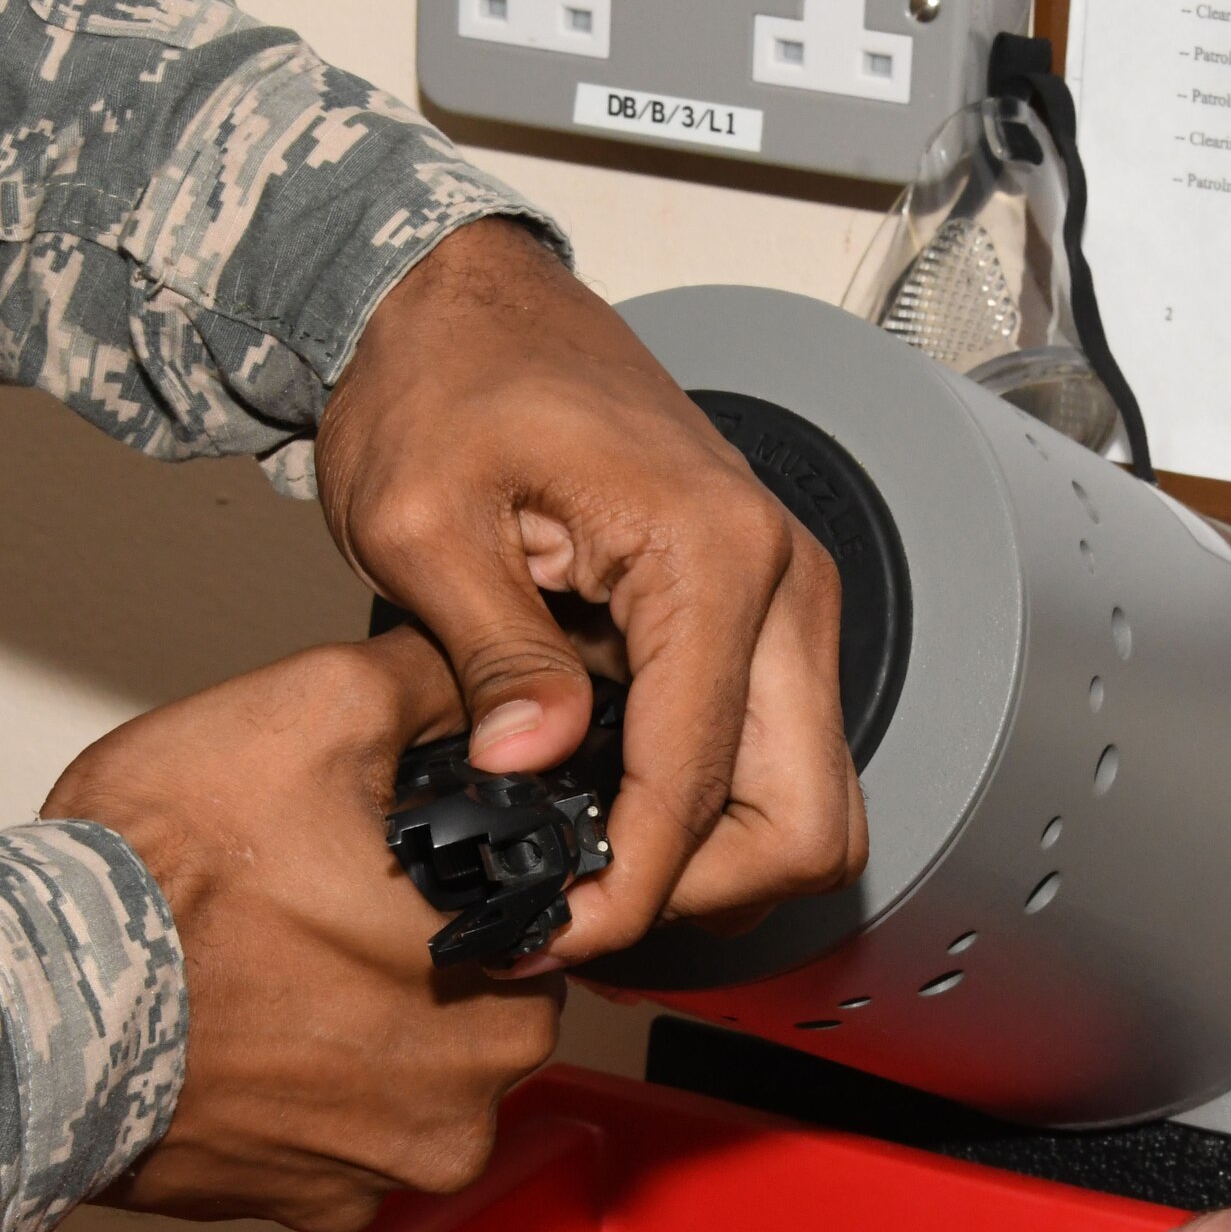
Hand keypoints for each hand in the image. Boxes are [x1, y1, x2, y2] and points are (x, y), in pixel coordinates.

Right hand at [42, 629, 563, 1231]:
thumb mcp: (314, 707)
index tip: (402, 860)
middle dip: (422, 952)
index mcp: (493, 983)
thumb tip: (475, 668)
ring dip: (367, 1026)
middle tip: (326, 900)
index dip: (468, 874)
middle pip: (485, 1004)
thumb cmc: (158, 873)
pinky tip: (251, 1029)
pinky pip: (343, 1140)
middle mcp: (458, 1101)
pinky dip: (308, 1091)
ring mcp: (379, 1169)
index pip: (535, 916)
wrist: (25, 996)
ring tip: (277, 960)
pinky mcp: (307, 1207)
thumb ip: (430, 681)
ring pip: (416, 1075)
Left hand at [318, 219, 864, 965]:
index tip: (554, 930)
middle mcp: (778, 574)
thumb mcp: (423, 520)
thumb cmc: (440, 377)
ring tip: (585, 868)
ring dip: (712, 857)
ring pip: (804, 792)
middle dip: (700, 890)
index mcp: (710, 552)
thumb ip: (492, 653)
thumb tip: (534, 769)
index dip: (631, 884)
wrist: (461, 301)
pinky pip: (768, 743)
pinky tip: (606, 806)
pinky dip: (709, 803)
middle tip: (578, 911)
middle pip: (807, 814)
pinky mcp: (753, 600)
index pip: (702, 780)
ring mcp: (778, 590)